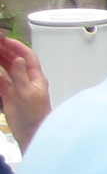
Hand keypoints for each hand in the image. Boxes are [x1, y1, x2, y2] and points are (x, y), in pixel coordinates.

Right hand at [0, 36, 50, 150]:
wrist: (32, 134)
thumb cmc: (34, 115)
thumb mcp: (28, 93)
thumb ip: (21, 76)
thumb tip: (19, 58)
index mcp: (36, 78)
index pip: (27, 57)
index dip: (17, 46)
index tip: (4, 39)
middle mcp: (27, 80)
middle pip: (16, 61)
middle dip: (5, 51)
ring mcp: (17, 88)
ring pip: (7, 70)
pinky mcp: (9, 96)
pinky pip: (1, 81)